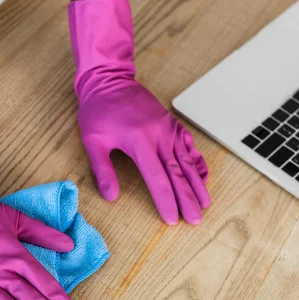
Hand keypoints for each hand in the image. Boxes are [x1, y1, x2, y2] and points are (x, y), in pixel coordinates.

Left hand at [68, 0, 209, 224]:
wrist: (109, 80)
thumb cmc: (99, 110)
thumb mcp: (93, 141)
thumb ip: (102, 170)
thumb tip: (110, 197)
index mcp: (139, 142)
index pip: (157, 179)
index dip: (166, 201)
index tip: (172, 220)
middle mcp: (159, 136)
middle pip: (177, 173)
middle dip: (187, 199)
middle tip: (195, 220)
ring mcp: (168, 128)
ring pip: (187, 161)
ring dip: (197, 184)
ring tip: (205, 203)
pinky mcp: (172, 124)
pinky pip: (188, 145)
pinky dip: (197, 161)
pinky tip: (203, 176)